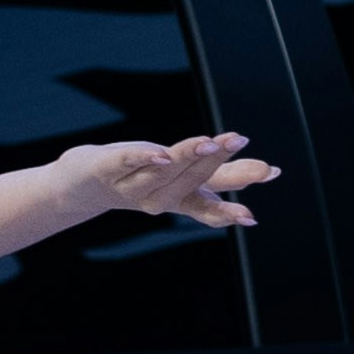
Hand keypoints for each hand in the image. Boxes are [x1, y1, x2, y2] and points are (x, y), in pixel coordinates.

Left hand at [62, 131, 277, 230]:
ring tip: (209, 142)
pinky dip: (142, 159)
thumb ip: (227, 174)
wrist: (81, 186)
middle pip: (189, 179)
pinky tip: (160, 153)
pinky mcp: (105, 169)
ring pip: (162, 171)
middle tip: (238, 139)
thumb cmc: (142, 176)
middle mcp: (155, 199)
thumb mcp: (188, 176)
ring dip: (186, 157)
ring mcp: (128, 185)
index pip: (207, 205)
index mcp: (178, 200)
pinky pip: (125, 163)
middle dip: (214, 160)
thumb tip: (272, 171)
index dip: (228, 210)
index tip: (252, 214)